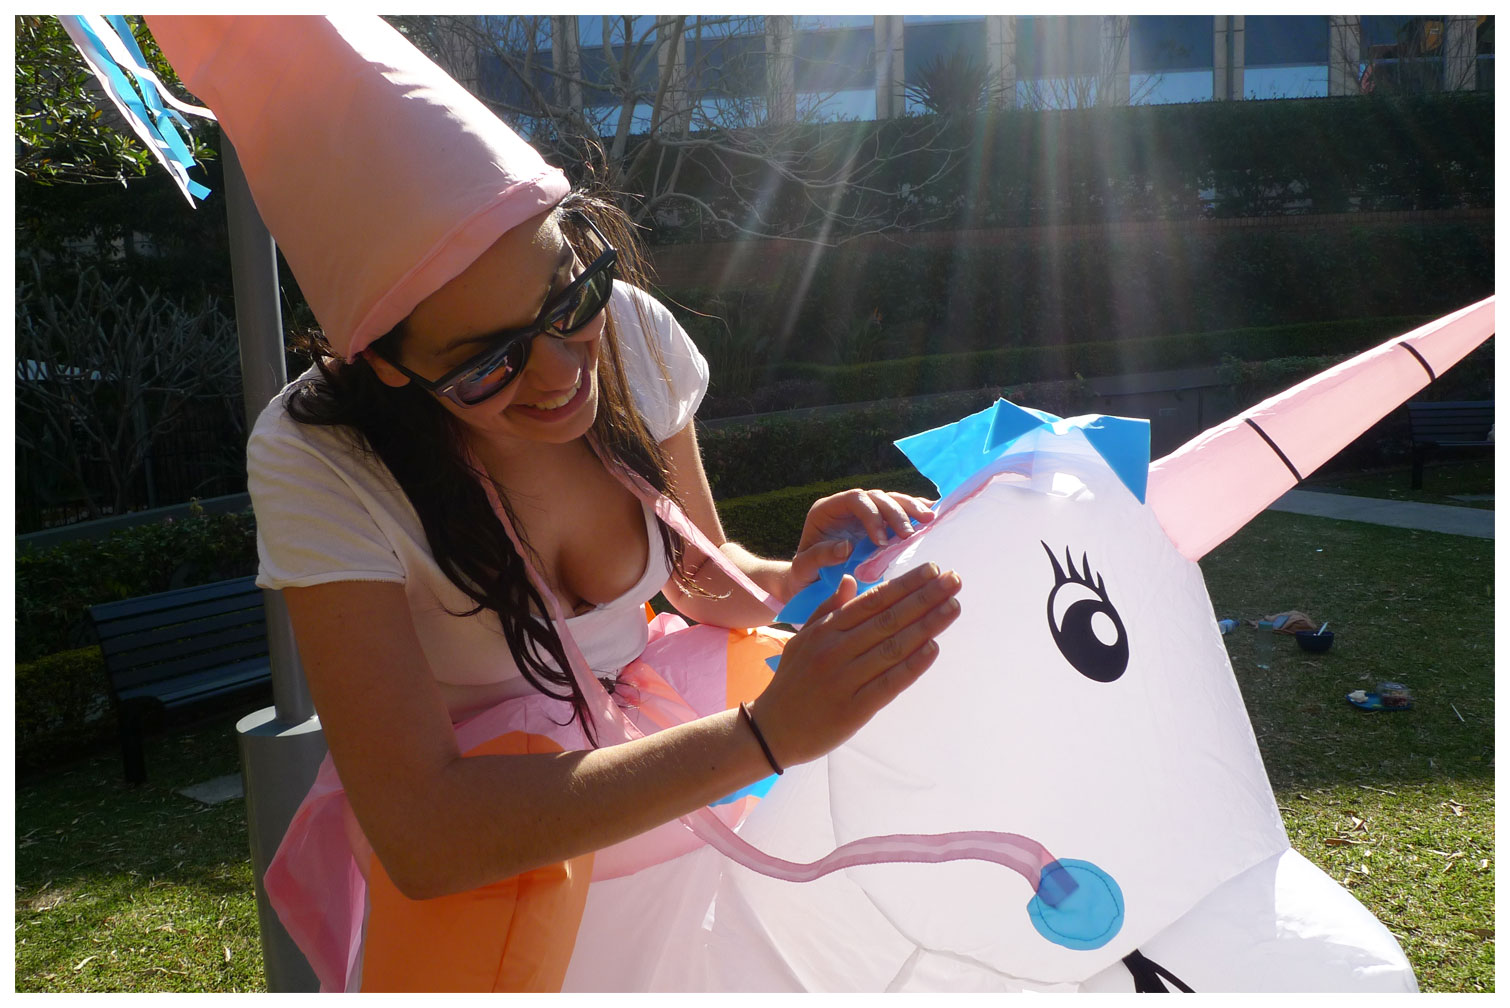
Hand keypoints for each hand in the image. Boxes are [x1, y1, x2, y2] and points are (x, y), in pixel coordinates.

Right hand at [746, 561, 961, 768]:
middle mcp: (835, 650)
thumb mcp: (803, 638)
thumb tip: (850, 580)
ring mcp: (845, 679)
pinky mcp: (854, 708)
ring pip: (893, 647)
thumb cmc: (791, 681)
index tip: (933, 570)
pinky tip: (934, 648)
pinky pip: (889, 683)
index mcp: (826, 630)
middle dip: (925, 597)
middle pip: (888, 618)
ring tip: (953, 607)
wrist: (772, 730)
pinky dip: (913, 665)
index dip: (905, 584)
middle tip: (955, 580)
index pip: (873, 600)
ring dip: (927, 625)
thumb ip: (828, 609)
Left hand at [785, 489, 935, 598]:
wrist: (810, 580)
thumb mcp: (804, 567)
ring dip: (912, 508)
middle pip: (877, 497)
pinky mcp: (880, 522)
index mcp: (827, 509)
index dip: (872, 515)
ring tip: (929, 520)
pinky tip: (933, 516)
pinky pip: (900, 511)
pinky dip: (916, 512)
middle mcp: (848, 506)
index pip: (854, 499)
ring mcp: (866, 512)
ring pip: (892, 500)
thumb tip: (846, 546)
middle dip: (896, 513)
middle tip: (909, 535)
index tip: (881, 542)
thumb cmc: (804, 574)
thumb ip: (819, 556)